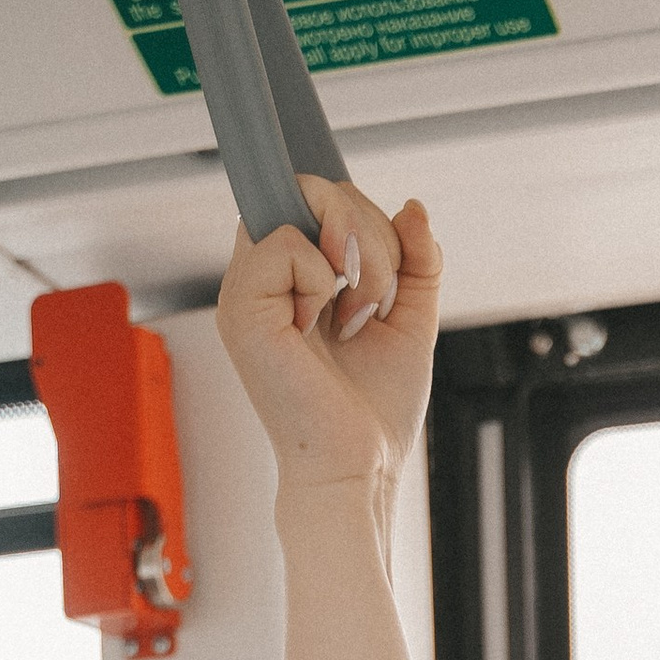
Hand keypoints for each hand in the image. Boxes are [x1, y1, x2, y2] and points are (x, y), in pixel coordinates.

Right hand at [216, 179, 442, 502]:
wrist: (359, 470)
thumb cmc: (372, 416)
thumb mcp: (410, 322)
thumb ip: (418, 261)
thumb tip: (414, 208)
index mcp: (295, 280)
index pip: (320, 200)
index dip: (360, 215)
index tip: (386, 268)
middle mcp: (265, 279)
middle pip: (316, 189)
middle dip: (374, 235)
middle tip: (376, 303)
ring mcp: (247, 290)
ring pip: (307, 202)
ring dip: (362, 258)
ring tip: (358, 319)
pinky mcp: (241, 307)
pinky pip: (289, 243)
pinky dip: (325, 282)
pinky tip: (324, 326)